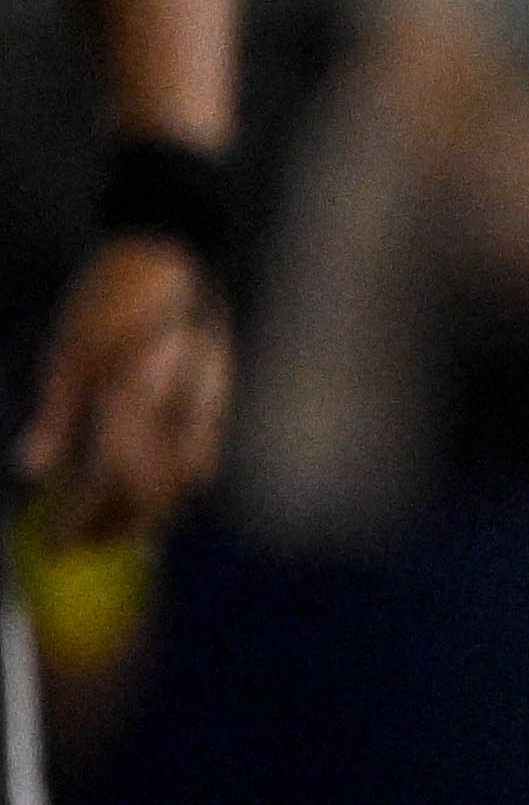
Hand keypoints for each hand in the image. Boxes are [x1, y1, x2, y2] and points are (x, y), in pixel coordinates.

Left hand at [22, 233, 220, 548]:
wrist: (177, 258)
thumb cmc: (109, 300)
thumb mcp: (67, 357)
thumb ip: (55, 419)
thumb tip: (34, 473)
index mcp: (127, 411)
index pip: (106, 488)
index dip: (82, 522)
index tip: (58, 545)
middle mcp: (168, 420)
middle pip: (148, 497)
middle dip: (117, 528)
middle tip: (87, 546)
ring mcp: (199, 413)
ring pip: (178, 484)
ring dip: (151, 512)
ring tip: (125, 530)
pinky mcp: (217, 401)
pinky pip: (202, 456)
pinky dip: (182, 481)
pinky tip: (174, 490)